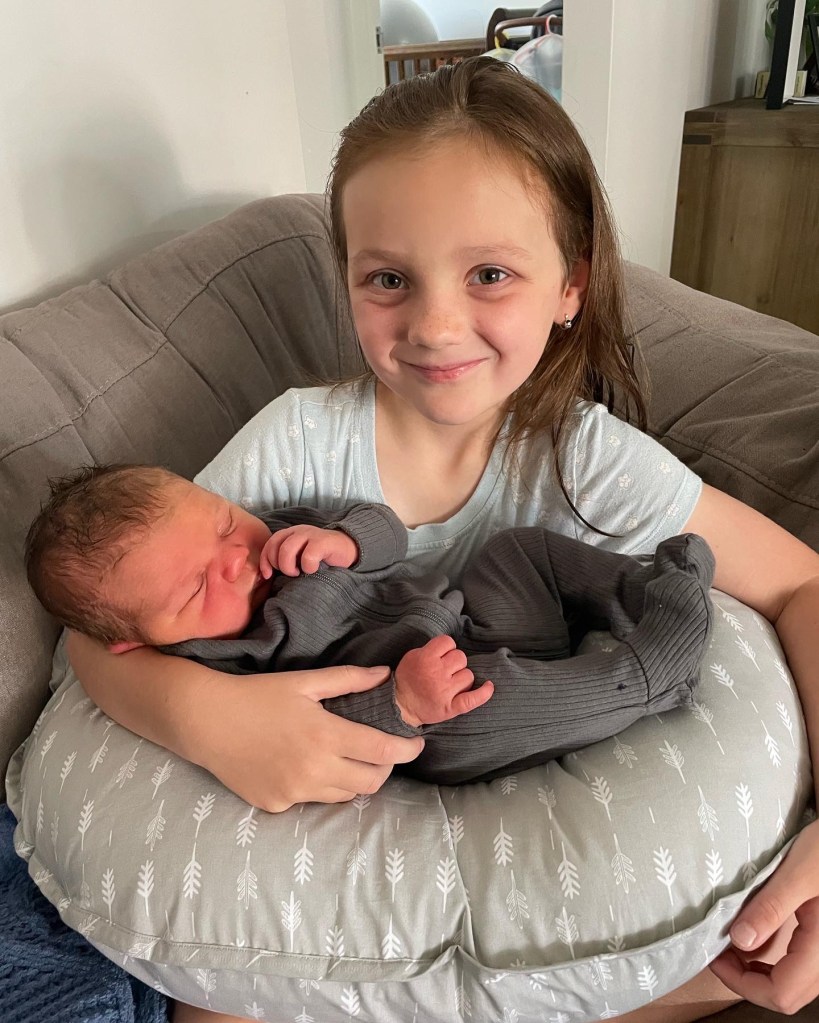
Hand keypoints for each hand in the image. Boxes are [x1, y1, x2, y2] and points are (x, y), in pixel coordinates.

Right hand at [196, 665, 425, 810]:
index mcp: (325, 735)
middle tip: (382, 751)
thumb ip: (348, 680)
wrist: (205, 722)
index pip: (383, 751)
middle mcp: (314, 770)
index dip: (406, 749)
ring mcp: (295, 792)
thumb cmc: (257, 695)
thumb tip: (384, 676)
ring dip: (354, 779)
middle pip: (371, 782)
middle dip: (385, 768)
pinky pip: (311, 801)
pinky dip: (319, 786)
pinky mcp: (277, 805)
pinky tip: (306, 766)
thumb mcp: (304, 681)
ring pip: (344, 795)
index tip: (416, 743)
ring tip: (348, 758)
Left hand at [261, 525, 358, 577]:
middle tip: (291, 573)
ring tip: (299, 573)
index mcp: (290, 534)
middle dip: (279, 565)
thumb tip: (267, 575)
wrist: (349, 549)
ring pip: (287, 550)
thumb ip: (285, 560)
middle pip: (275, 547)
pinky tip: (313, 570)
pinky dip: (308, 567)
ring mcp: (311, 534)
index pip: (269, 544)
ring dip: (289, 567)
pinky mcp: (324, 541)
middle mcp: (298, 531)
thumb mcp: (300, 557)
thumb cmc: (322, 558)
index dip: (265, 561)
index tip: (268, 576)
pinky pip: (308, 556)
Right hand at [394, 635, 493, 726]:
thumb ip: (430, 649)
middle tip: (445, 671)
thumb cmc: (407, 679)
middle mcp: (436, 673)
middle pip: (461, 657)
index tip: (442, 655)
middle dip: (454, 662)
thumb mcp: (412, 656)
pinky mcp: (451, 707)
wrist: (400, 706)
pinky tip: (489, 686)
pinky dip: (484, 693)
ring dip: (462, 678)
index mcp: (425, 658)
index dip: (446, 648)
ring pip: (468, 675)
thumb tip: (449, 646)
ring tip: (451, 683)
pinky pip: (473, 699)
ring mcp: (445, 691)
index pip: (448, 642)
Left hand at [709, 818, 818, 1013]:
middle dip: (748, 980)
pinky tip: (756, 933)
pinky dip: (773, 956)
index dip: (742, 983)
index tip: (714, 958)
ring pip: (793, 981)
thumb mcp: (798, 872)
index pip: (781, 992)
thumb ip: (771, 907)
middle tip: (719, 952)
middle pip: (788, 994)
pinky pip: (798, 962)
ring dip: (760, 970)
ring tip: (732, 943)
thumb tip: (739, 939)